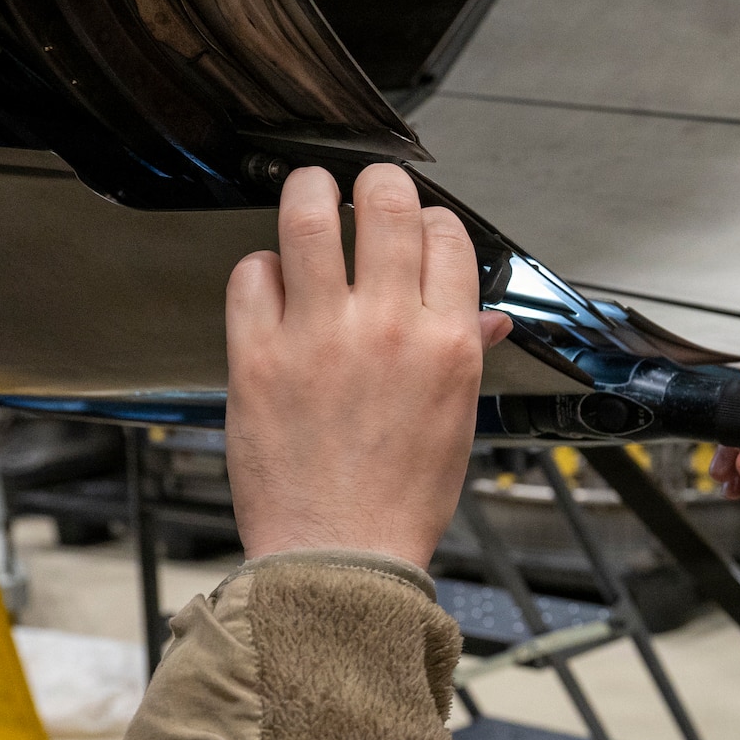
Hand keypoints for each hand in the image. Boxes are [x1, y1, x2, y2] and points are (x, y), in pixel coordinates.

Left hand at [225, 164, 511, 567]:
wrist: (341, 556)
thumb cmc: (400, 501)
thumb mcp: (457, 422)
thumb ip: (467, 353)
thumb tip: (486, 316)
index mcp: (446, 343)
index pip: (447, 237)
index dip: (433, 220)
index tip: (420, 227)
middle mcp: (387, 328)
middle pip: (387, 207)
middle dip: (377, 183)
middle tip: (367, 186)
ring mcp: (319, 337)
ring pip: (311, 221)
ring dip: (310, 191)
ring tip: (309, 188)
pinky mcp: (258, 355)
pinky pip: (253, 275)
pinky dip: (262, 267)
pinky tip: (272, 279)